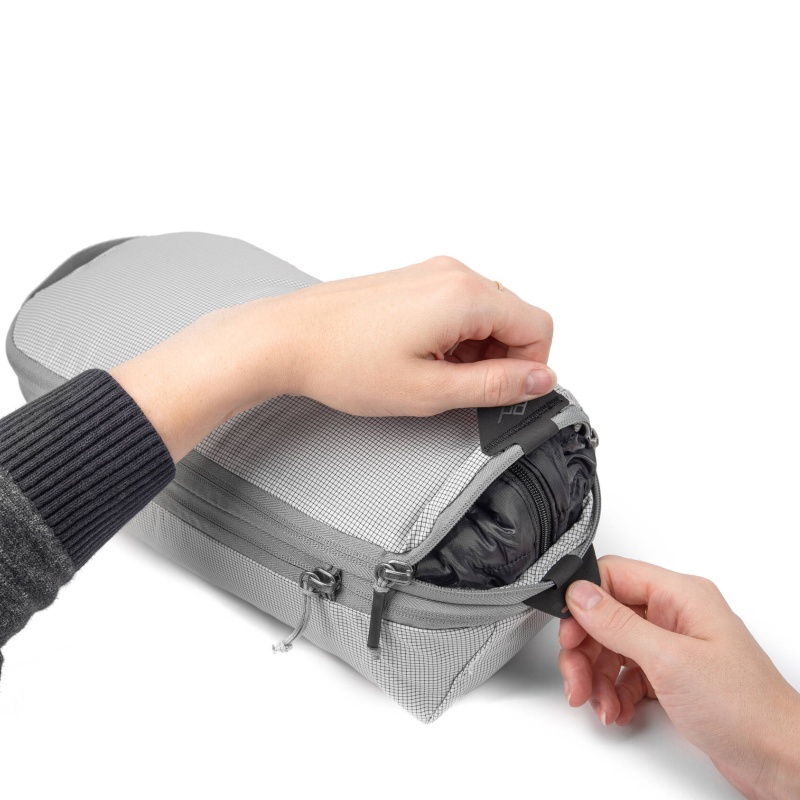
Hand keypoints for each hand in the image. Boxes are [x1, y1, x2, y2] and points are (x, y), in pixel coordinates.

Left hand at [110, 255, 555, 461]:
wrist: (287, 339)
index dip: (530, 369)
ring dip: (477, 349)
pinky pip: (458, 306)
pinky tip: (421, 358)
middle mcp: (453, 273)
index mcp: (465, 294)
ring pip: (487, 312)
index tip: (503, 394)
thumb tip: (541, 380)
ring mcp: (431, 272)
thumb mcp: (429, 390)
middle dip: (502, 358)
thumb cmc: (343, 362)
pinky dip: (454, 336)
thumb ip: (494, 385)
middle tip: (462, 389)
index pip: (538, 327)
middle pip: (515, 316)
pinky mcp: (413, 280)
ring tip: (433, 375)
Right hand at [558, 556, 799, 798]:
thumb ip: (618, 624)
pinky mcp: (673, 675)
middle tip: (577, 677)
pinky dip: (614, 692)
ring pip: (613, 646)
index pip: (613, 576)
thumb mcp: (669, 661)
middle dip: (586, 649)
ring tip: (598, 702)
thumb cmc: (746, 708)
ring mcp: (674, 645)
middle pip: (607, 615)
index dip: (583, 603)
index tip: (569, 633)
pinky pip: (627, 672)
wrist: (780, 759)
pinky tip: (616, 709)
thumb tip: (579, 594)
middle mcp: (676, 614)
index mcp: (680, 595)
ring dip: (597, 676)